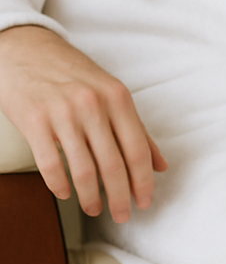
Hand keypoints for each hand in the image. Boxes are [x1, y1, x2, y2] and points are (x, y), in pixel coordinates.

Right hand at [0, 25, 166, 221]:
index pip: (137, 149)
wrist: (26, 48)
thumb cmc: (72, 73)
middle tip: (122, 215)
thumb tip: (160, 164)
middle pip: (113, 163)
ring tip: (95, 208)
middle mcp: (93, 105)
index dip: (143, 181)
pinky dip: (60, 184)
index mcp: (118, 97)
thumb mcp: (110, 93)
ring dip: (91, 196)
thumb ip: (136, 129)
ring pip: (84, 168)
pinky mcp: (34, 120)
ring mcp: (63, 113)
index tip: (145, 202)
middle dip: (121, 196)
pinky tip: (66, 194)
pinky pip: (50, 163)